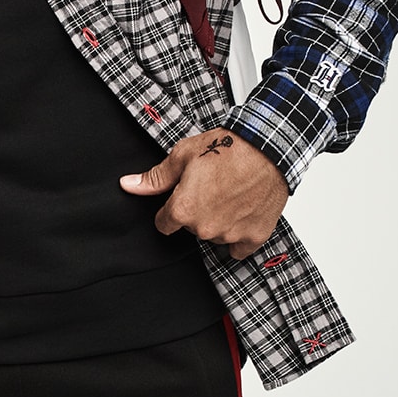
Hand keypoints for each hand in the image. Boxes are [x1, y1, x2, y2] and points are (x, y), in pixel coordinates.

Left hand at [121, 131, 287, 259]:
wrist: (269, 148)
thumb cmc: (228, 148)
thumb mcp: (183, 155)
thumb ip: (156, 177)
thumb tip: (128, 185)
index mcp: (183, 209)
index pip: (164, 224)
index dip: (171, 209)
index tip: (183, 197)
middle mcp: (205, 228)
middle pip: (191, 228)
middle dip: (197, 212)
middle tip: (212, 188)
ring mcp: (230, 235)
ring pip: (215, 236)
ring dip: (219, 222)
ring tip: (231, 195)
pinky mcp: (254, 237)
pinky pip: (238, 248)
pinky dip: (239, 234)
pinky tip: (243, 213)